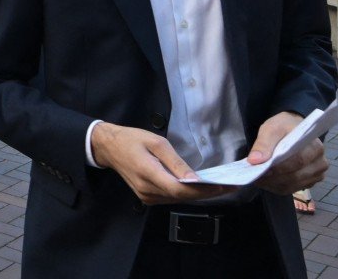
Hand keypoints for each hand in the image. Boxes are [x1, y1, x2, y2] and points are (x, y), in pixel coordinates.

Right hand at [90, 122, 232, 204]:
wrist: (108, 147)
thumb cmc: (132, 139)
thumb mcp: (156, 143)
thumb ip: (176, 162)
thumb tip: (195, 179)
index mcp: (148, 173)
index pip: (180, 189)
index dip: (202, 190)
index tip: (222, 186)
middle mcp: (147, 190)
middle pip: (182, 196)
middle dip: (206, 192)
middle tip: (229, 186)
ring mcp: (146, 197)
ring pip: (178, 199)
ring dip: (198, 194)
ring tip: (218, 186)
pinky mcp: (147, 198)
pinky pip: (171, 198)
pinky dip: (186, 193)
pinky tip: (197, 187)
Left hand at [250, 112, 328, 195]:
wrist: (293, 130)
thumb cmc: (284, 128)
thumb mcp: (272, 129)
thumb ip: (263, 144)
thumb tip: (255, 160)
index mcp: (315, 147)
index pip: (298, 161)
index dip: (279, 167)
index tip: (261, 169)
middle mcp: (320, 163)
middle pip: (295, 176)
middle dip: (273, 177)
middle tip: (254, 176)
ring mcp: (316, 175)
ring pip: (292, 185)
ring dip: (272, 184)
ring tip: (257, 178)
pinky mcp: (309, 182)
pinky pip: (291, 189)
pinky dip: (276, 187)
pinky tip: (265, 181)